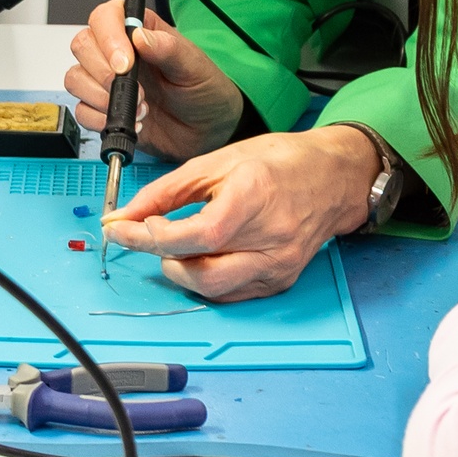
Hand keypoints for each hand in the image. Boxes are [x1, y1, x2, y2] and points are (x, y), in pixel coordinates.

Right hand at [62, 1, 244, 161]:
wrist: (208, 131)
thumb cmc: (204, 90)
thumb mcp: (194, 66)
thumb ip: (168, 49)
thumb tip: (139, 36)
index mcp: (139, 30)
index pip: (105, 16)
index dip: (108, 38)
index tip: (125, 64)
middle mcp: (117, 52)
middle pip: (82, 45)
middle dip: (104, 73)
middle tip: (137, 92)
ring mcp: (107, 81)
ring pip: (75, 78)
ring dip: (102, 99)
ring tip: (139, 109)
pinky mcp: (103, 109)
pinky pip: (81, 110)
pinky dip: (101, 120)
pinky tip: (131, 122)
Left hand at [98, 126, 379, 301]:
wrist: (332, 177)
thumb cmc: (279, 161)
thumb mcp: (216, 161)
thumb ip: (167, 191)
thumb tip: (126, 215)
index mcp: (254, 197)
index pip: (195, 235)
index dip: (151, 237)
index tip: (124, 228)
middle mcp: (271, 238)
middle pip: (202, 272)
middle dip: (162, 258)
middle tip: (148, 237)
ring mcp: (279, 265)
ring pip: (214, 290)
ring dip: (182, 272)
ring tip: (177, 246)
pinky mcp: (281, 281)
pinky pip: (232, 295)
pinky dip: (207, 280)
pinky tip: (202, 257)